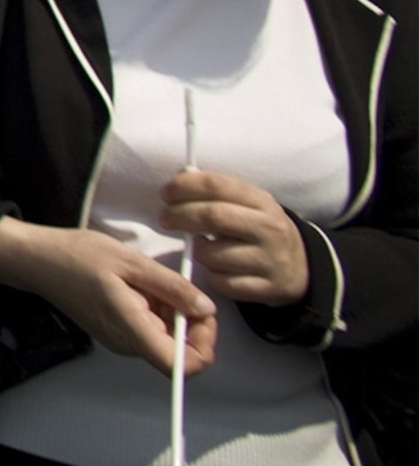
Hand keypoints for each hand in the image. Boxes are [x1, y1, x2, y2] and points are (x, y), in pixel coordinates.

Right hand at [0, 220, 214, 375]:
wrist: (35, 259)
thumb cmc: (77, 256)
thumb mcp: (130, 261)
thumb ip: (171, 287)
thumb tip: (206, 309)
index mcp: (132, 329)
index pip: (183, 366)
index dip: (205, 345)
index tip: (202, 312)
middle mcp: (128, 344)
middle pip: (179, 352)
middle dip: (190, 322)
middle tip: (179, 286)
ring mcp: (120, 340)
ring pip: (165, 339)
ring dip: (173, 314)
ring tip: (154, 281)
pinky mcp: (115, 332)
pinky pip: (149, 331)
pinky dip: (157, 311)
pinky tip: (142, 286)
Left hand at [161, 171, 308, 305]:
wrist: (299, 267)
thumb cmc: (258, 228)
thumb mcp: (246, 203)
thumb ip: (216, 190)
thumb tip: (179, 177)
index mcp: (262, 201)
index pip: (216, 185)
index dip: (184, 186)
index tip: (166, 193)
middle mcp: (269, 229)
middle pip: (213, 216)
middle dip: (179, 215)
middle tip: (165, 218)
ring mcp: (270, 260)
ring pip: (213, 254)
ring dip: (195, 249)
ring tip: (198, 244)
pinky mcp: (265, 288)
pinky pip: (222, 282)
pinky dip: (210, 274)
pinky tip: (215, 266)